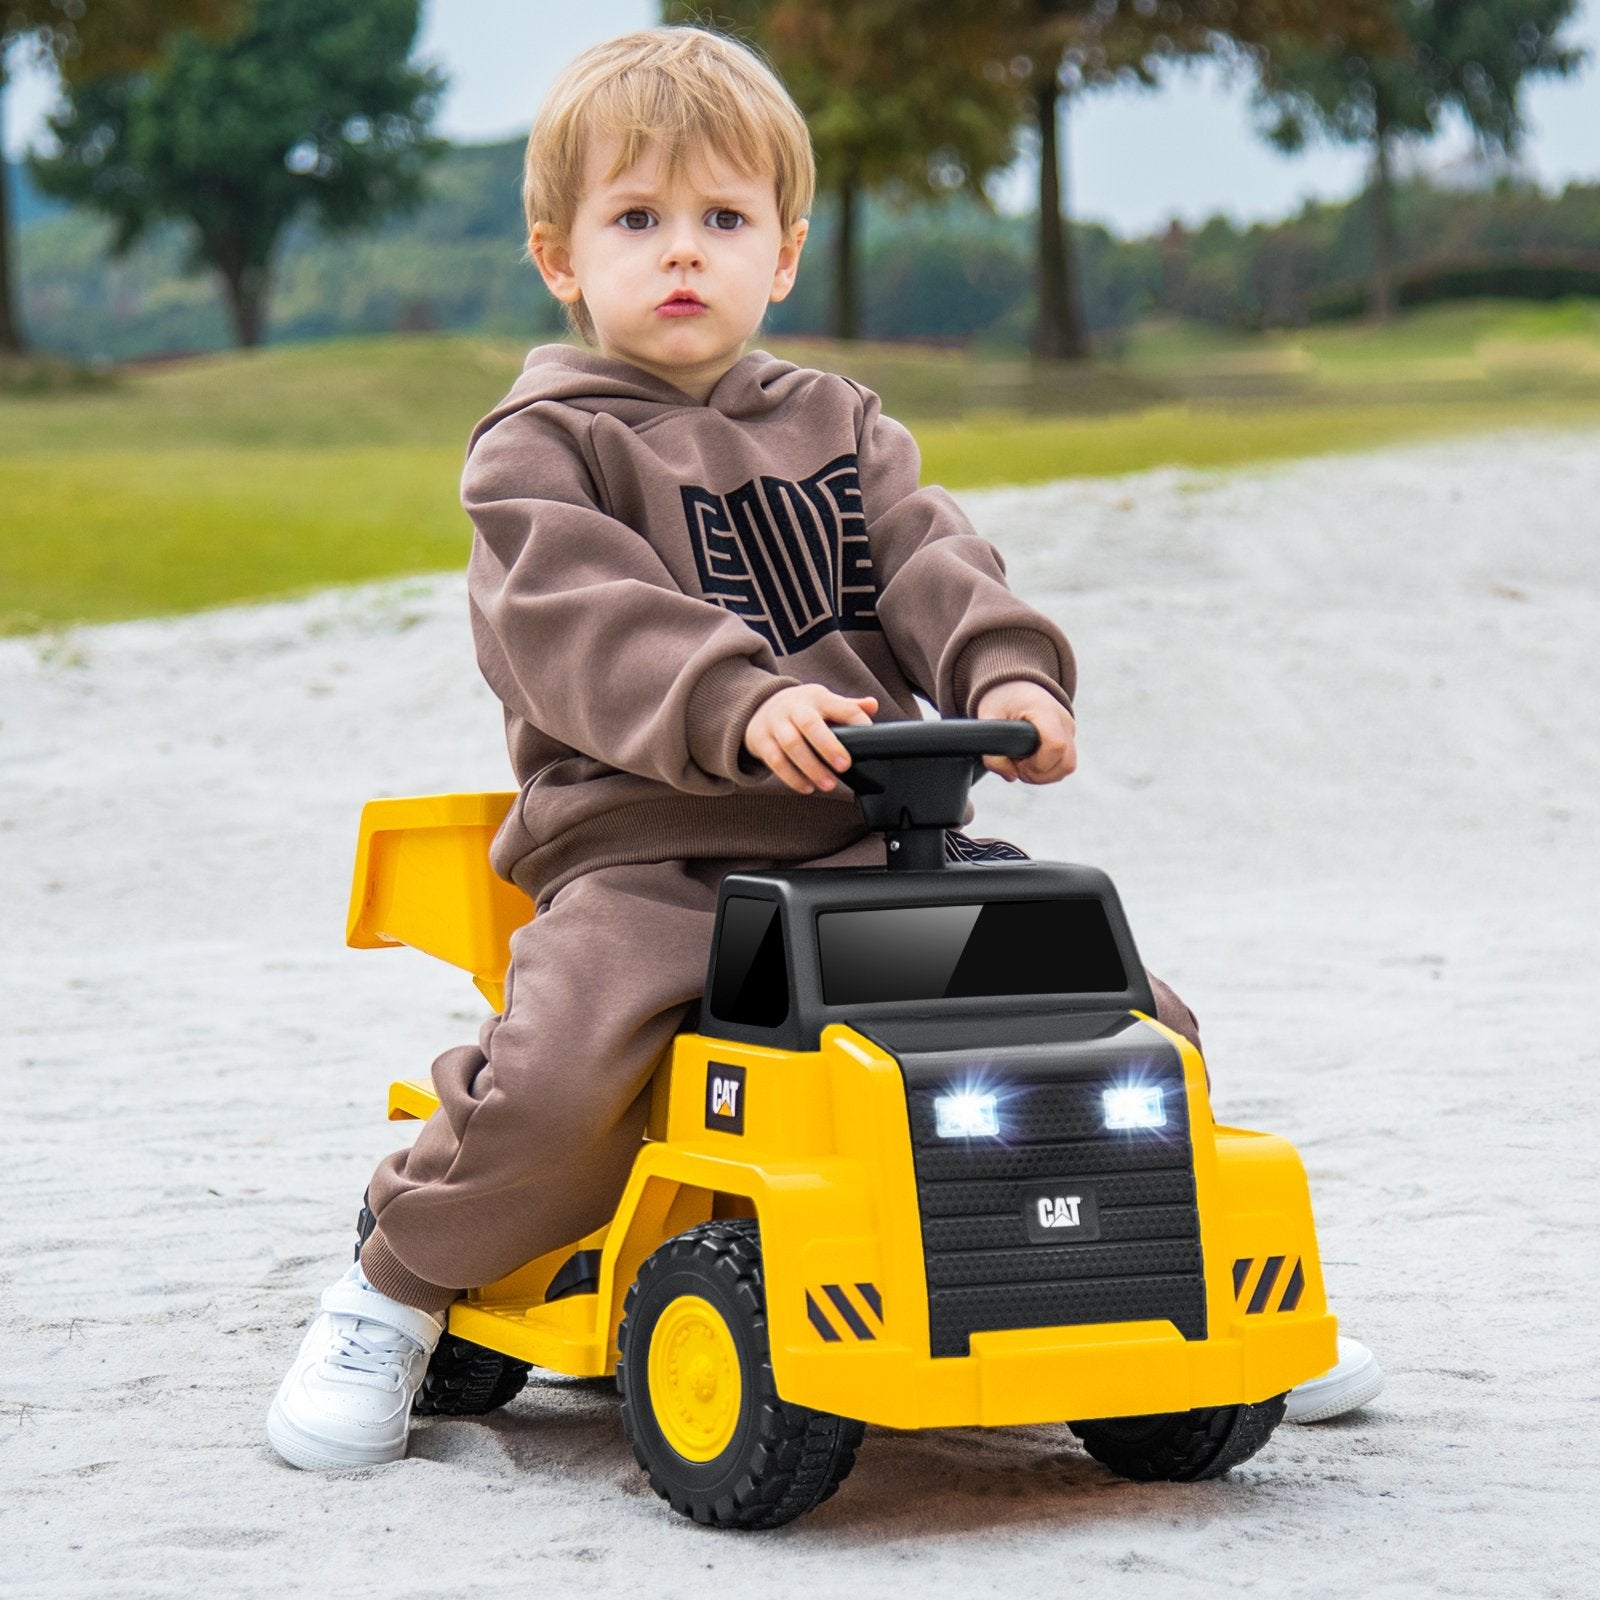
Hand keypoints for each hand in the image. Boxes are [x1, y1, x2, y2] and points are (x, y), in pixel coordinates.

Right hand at [744, 687, 877, 794]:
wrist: (759, 706)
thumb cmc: (801, 709)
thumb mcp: (823, 702)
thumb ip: (848, 707)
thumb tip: (872, 706)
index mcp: (816, 697)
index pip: (840, 705)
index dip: (855, 719)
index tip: (869, 735)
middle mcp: (794, 708)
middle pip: (809, 723)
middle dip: (828, 745)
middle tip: (845, 766)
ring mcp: (775, 724)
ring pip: (791, 744)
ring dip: (811, 767)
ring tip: (828, 785)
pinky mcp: (762, 741)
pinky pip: (775, 761)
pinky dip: (792, 777)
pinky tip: (807, 787)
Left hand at [975, 680, 1075, 783]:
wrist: (1013, 685)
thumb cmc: (1000, 699)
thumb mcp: (987, 721)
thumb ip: (992, 752)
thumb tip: (1011, 776)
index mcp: (1045, 711)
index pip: (1056, 746)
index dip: (1037, 764)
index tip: (1018, 760)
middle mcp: (1064, 721)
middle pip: (1066, 763)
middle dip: (1039, 774)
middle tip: (1017, 763)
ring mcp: (1069, 730)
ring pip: (1067, 767)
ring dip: (1043, 774)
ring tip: (1022, 761)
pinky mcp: (1069, 738)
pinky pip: (1064, 764)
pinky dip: (1047, 770)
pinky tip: (1030, 760)